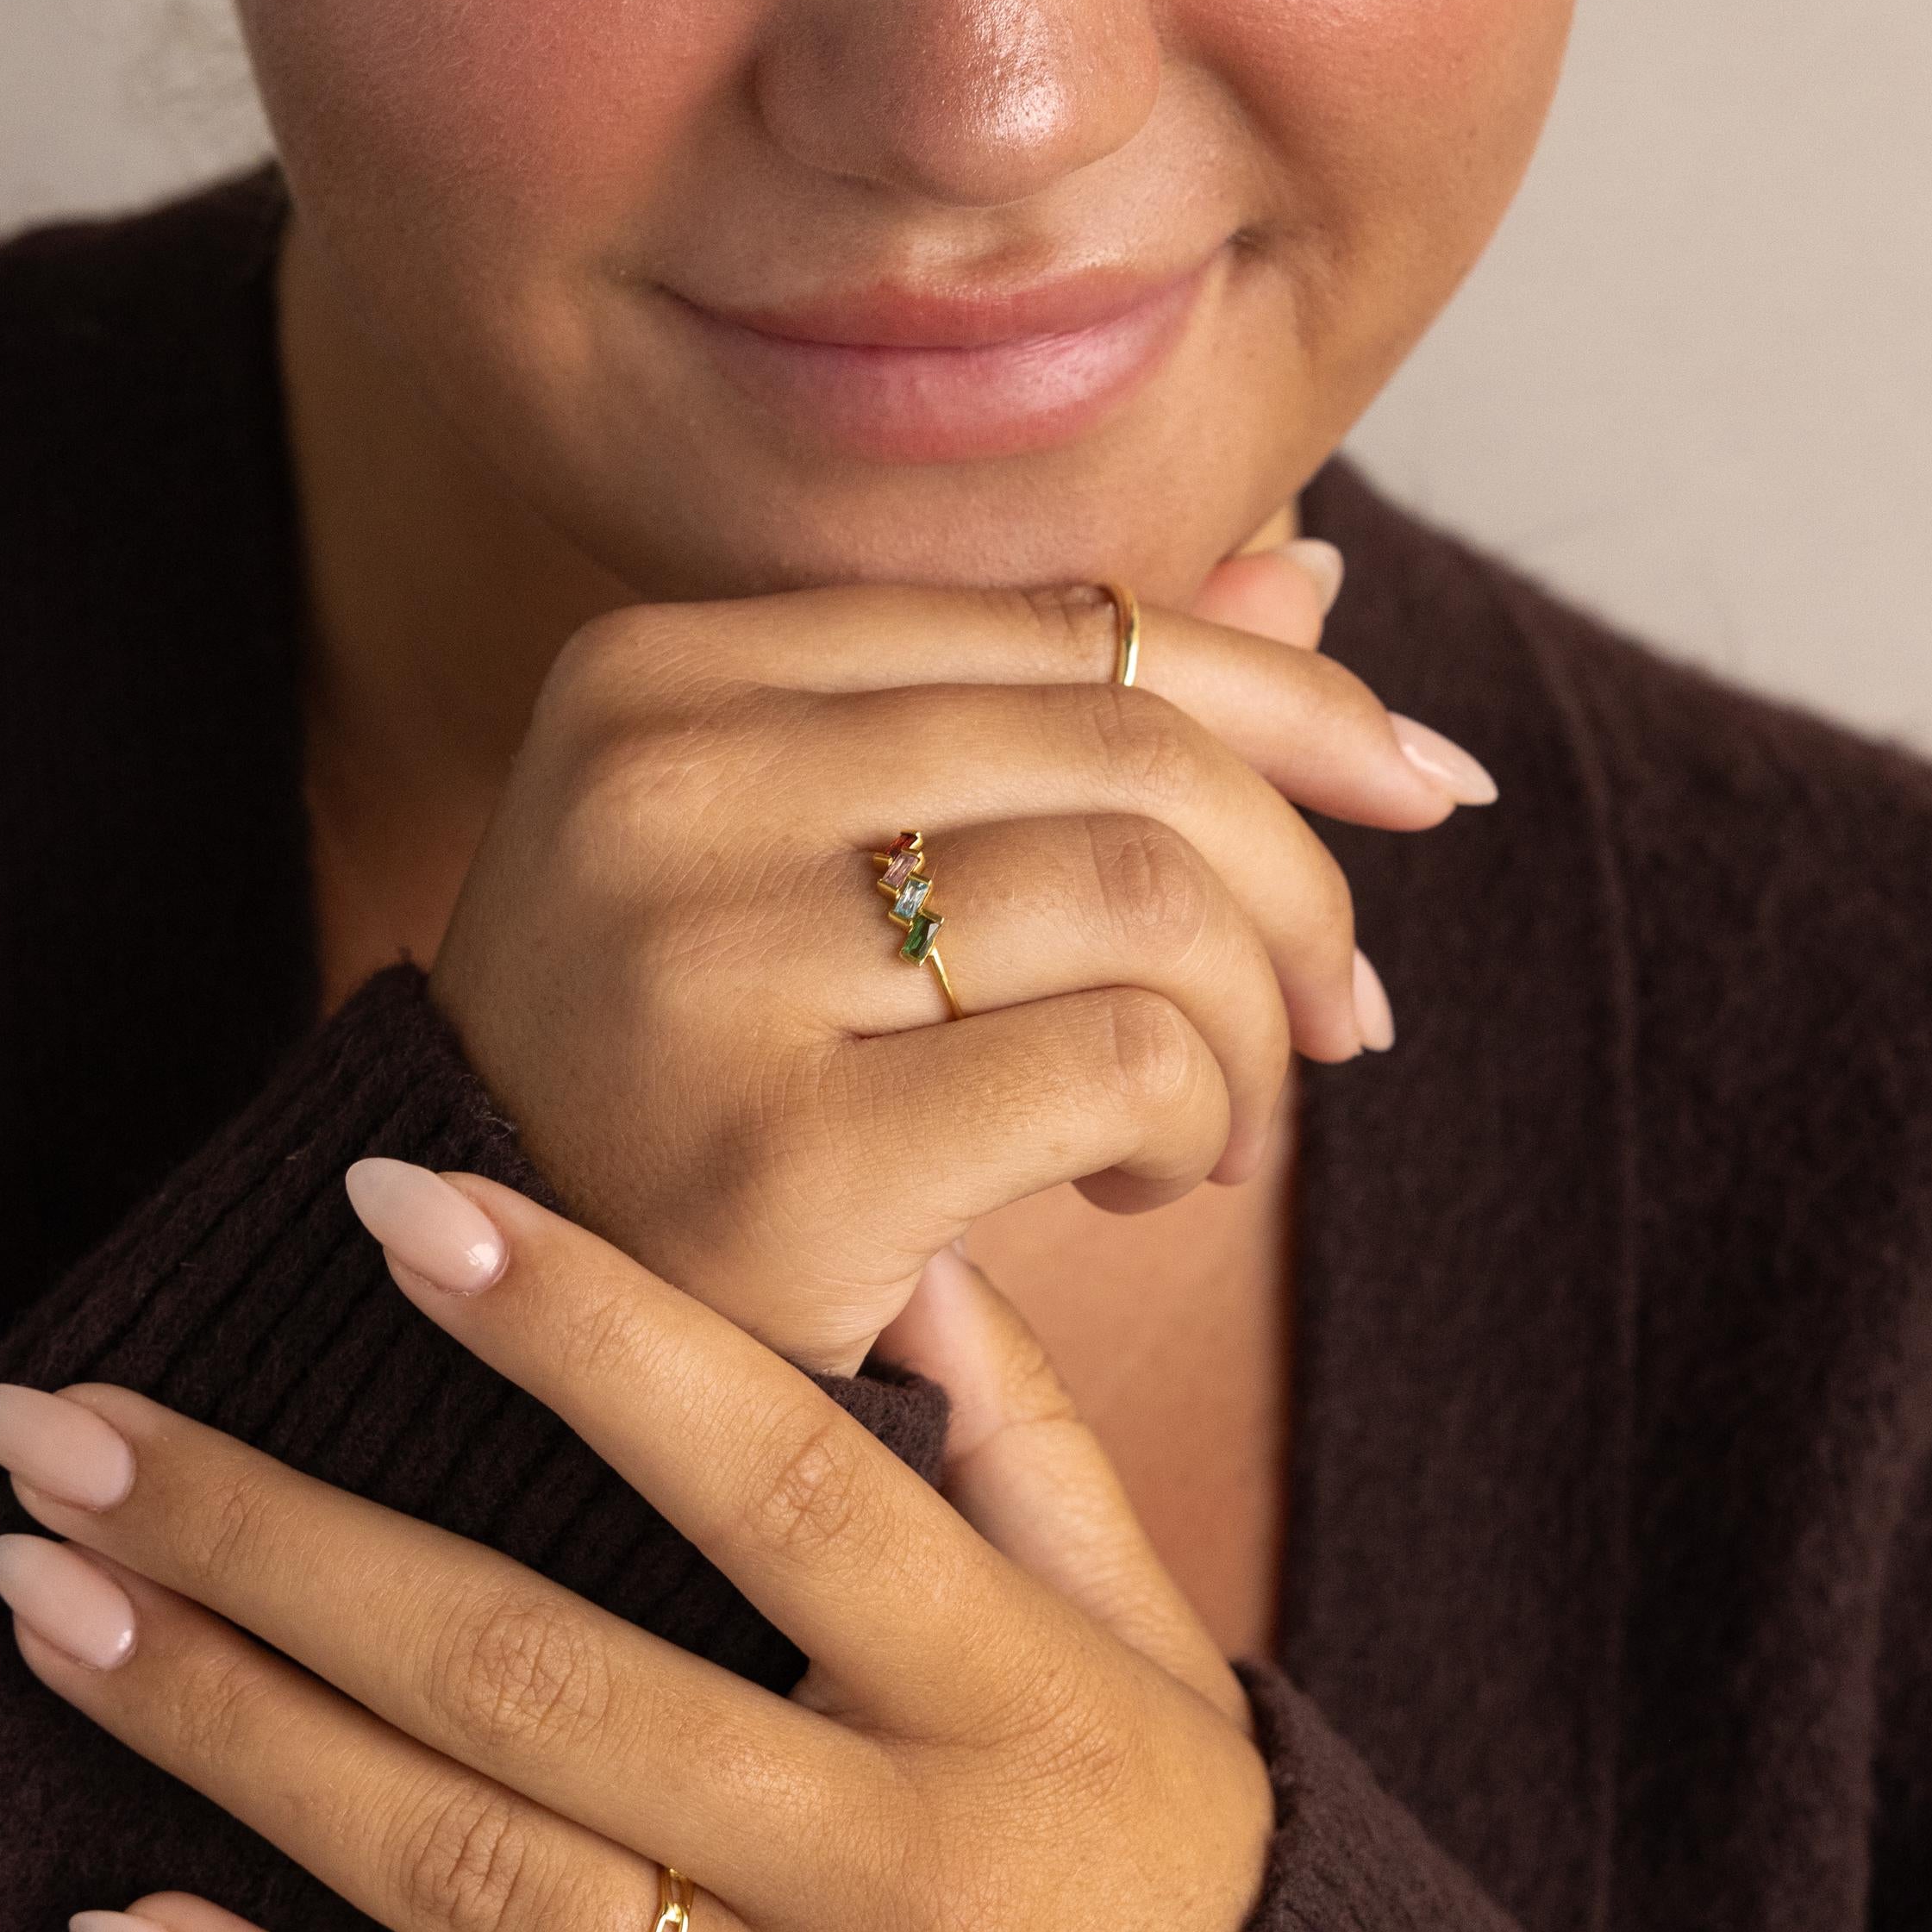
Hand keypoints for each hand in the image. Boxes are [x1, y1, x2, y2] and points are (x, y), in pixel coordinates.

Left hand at [0, 1159, 1274, 1931]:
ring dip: (230, 1735)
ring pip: (471, 1881)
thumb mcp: (1154, 1650)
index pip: (779, 1477)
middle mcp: (901, 1875)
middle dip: (272, 1541)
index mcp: (1012, 1703)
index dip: (586, 1332)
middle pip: (539, 1676)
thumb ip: (1027, 1450)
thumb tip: (904, 1255)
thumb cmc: (1183, 1877)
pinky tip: (122, 1923)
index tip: (392, 1208)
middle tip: (59, 1433)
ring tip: (49, 1606)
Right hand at [432, 547, 1494, 1372]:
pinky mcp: (769, 1151)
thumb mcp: (829, 874)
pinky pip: (1116, 1063)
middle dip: (1297, 894)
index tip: (1423, 788)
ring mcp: (696, 959)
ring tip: (1210, 1133)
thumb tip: (1319, 569)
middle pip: (1128, 750)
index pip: (1060, 624)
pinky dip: (1190, 1122)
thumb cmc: (693, 1105)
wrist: (508, 1363)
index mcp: (665, 673)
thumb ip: (1038, 718)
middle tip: (1339, 1022)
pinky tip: (1138, 1189)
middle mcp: (659, 778)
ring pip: (1145, 898)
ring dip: (1250, 1033)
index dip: (1284, 696)